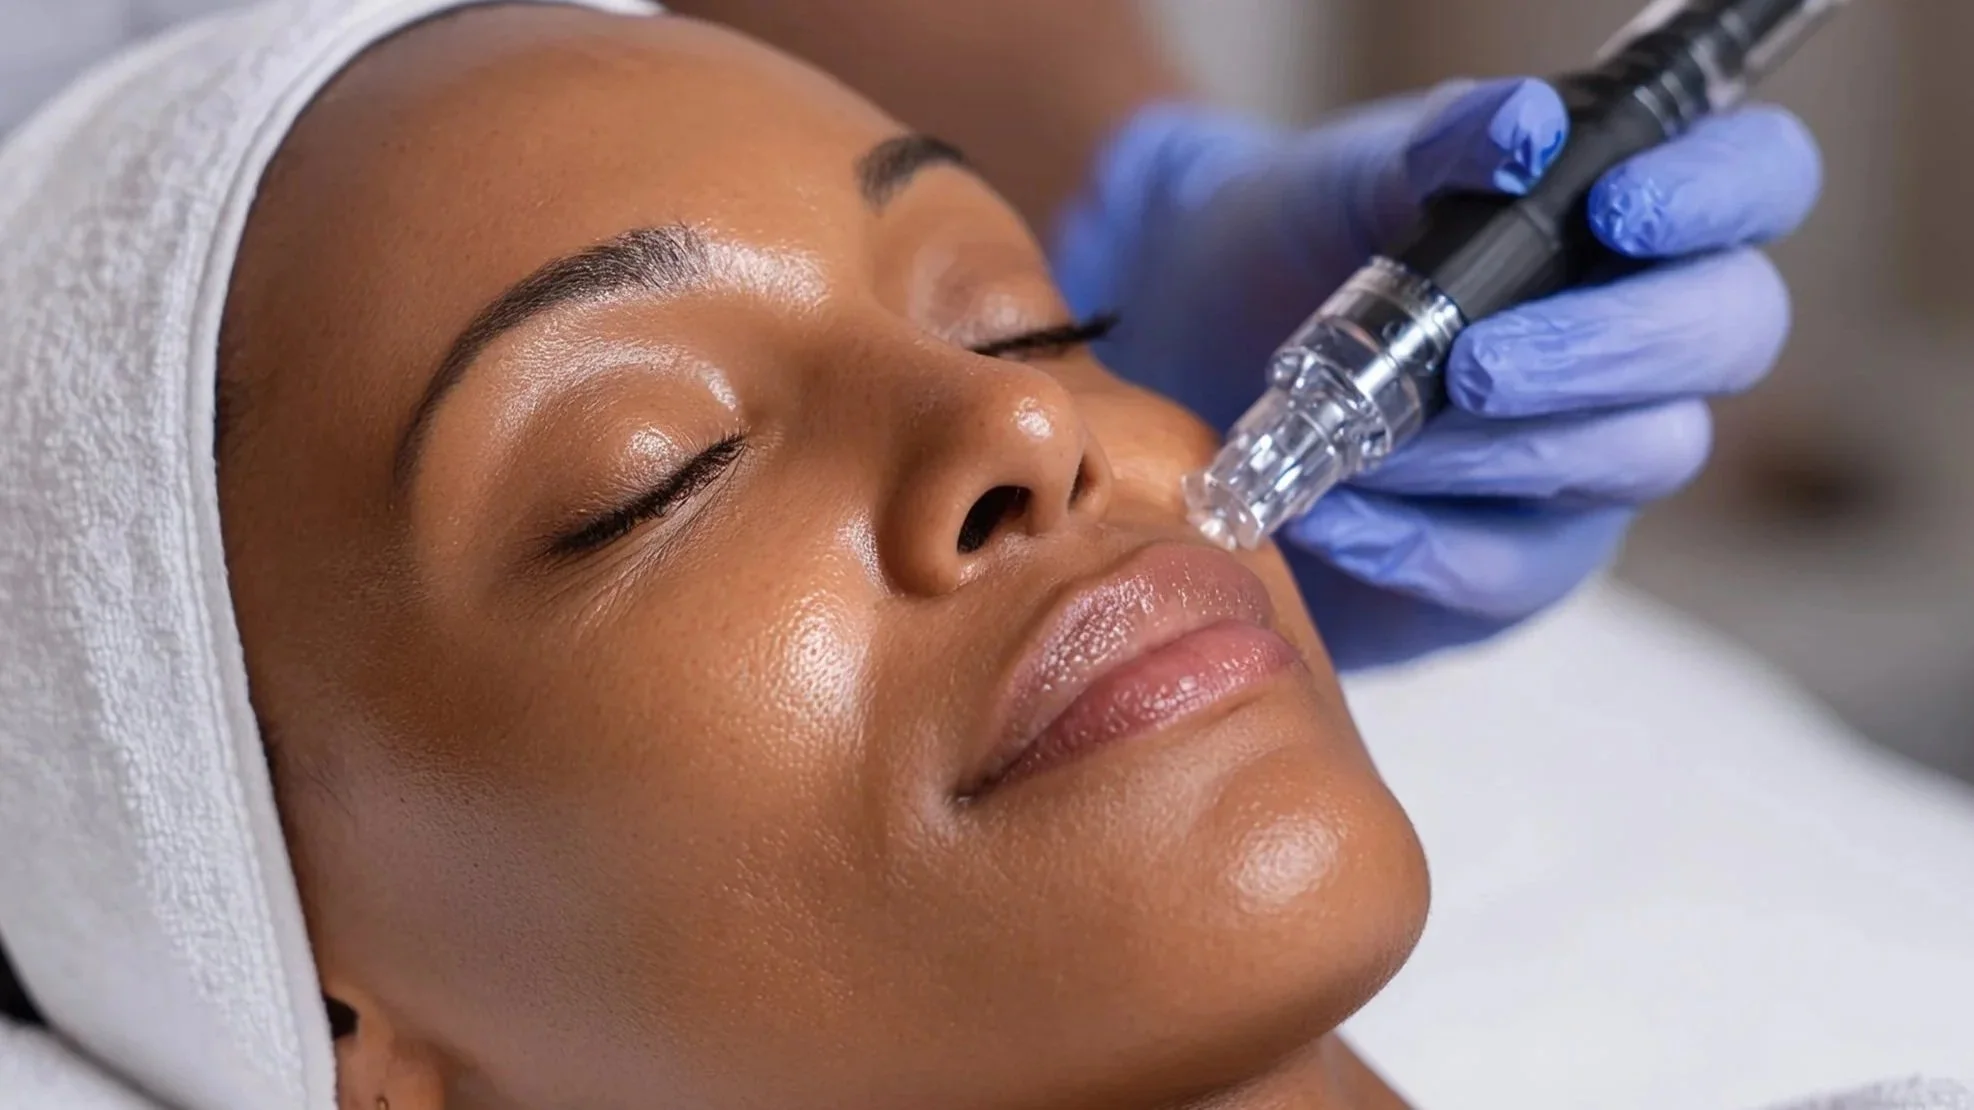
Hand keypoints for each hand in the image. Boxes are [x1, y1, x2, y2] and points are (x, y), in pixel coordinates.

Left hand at [1051, 79, 1821, 668]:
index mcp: (1626, 210)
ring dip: (1494, 453)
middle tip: (1476, 365)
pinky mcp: (1526, 559)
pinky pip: (1519, 569)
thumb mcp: (1353, 182)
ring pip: (1637, 458)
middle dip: (1604, 350)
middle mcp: (1645, 333)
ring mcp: (1600, 454)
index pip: (1756, 178)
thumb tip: (1524, 129)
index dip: (1721, 193)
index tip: (1617, 213)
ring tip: (1369, 442)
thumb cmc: (1305, 244)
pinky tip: (1334, 516)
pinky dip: (1419, 544)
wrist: (1199, 353)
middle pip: (1729, 332)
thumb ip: (1439, 148)